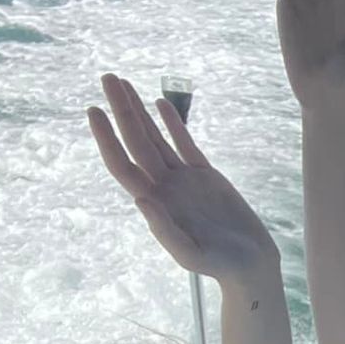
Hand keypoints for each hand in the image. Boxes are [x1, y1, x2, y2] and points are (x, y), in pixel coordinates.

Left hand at [88, 73, 277, 285]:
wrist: (250, 264)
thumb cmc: (220, 265)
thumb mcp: (191, 254)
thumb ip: (164, 230)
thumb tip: (140, 199)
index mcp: (155, 202)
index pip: (122, 164)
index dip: (106, 138)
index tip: (95, 110)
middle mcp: (164, 187)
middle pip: (135, 141)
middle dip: (121, 110)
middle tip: (107, 78)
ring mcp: (183, 179)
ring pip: (155, 137)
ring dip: (138, 111)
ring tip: (122, 83)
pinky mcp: (205, 175)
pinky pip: (184, 143)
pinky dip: (172, 123)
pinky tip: (159, 103)